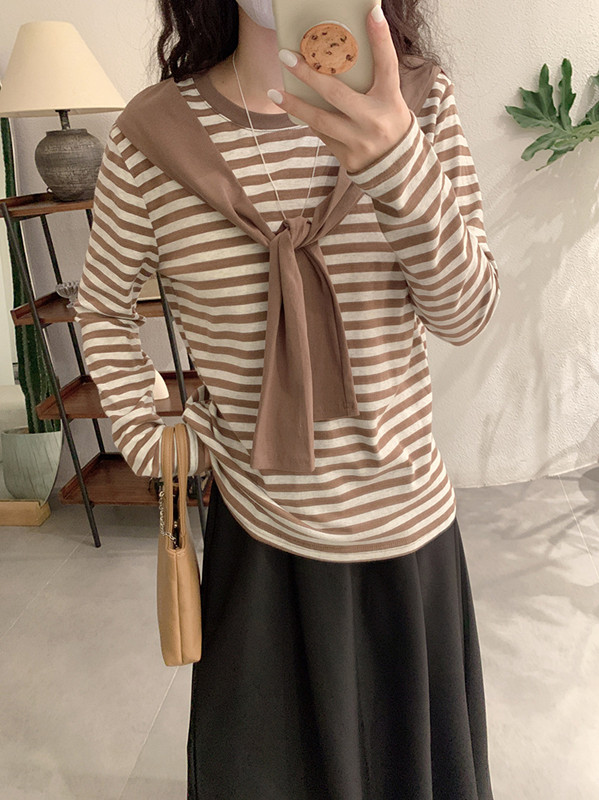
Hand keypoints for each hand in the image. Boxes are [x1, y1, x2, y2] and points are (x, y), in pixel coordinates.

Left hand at [268, 6, 412, 173]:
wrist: (397, 168)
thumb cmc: (389, 123)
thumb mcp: (389, 98)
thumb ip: (372, 78)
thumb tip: (342, 52)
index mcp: (390, 100)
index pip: (387, 64)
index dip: (380, 38)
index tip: (372, 12)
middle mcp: (374, 120)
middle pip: (336, 93)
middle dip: (308, 74)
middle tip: (286, 56)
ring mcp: (359, 141)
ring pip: (320, 120)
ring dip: (295, 105)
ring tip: (274, 92)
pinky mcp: (348, 158)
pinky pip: (322, 135)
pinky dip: (309, 120)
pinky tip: (294, 109)